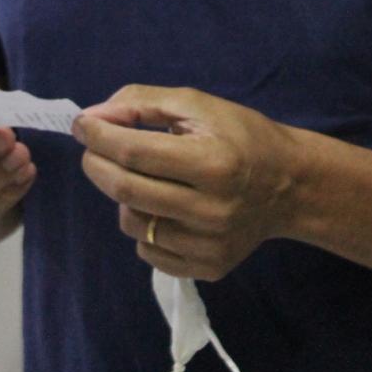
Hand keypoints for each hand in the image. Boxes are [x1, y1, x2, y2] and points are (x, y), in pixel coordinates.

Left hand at [73, 85, 301, 279]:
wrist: (290, 184)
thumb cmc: (242, 135)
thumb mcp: (199, 104)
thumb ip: (143, 103)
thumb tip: (94, 117)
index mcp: (212, 162)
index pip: (135, 152)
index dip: (99, 136)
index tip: (82, 124)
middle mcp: (211, 210)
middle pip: (126, 190)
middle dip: (96, 164)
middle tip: (93, 148)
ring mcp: (209, 245)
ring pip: (132, 223)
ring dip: (121, 195)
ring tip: (141, 177)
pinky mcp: (208, 268)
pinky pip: (150, 250)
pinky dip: (142, 225)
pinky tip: (162, 206)